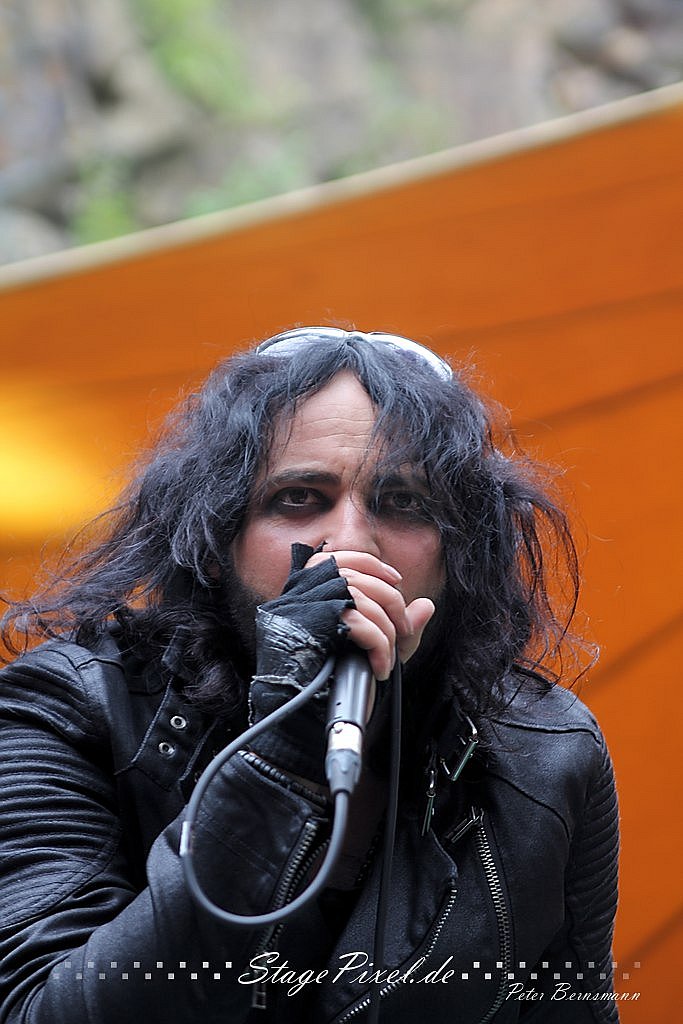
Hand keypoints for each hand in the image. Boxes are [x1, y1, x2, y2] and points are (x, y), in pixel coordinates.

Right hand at [306, 550, 434, 681]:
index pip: (340, 559)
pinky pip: (357, 624)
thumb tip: (427, 604)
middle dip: (391, 601)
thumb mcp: (379, 651)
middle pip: (356, 577)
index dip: (371, 564)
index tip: (396, 581)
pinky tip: (380, 668)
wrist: (315, 716)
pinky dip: (379, 647)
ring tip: (388, 655)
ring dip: (386, 629)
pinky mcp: (311, 630)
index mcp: (310, 597)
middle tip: (404, 630)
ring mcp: (303, 612)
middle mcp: (301, 598)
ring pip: (359, 598)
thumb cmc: (340, 683)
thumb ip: (403, 627)